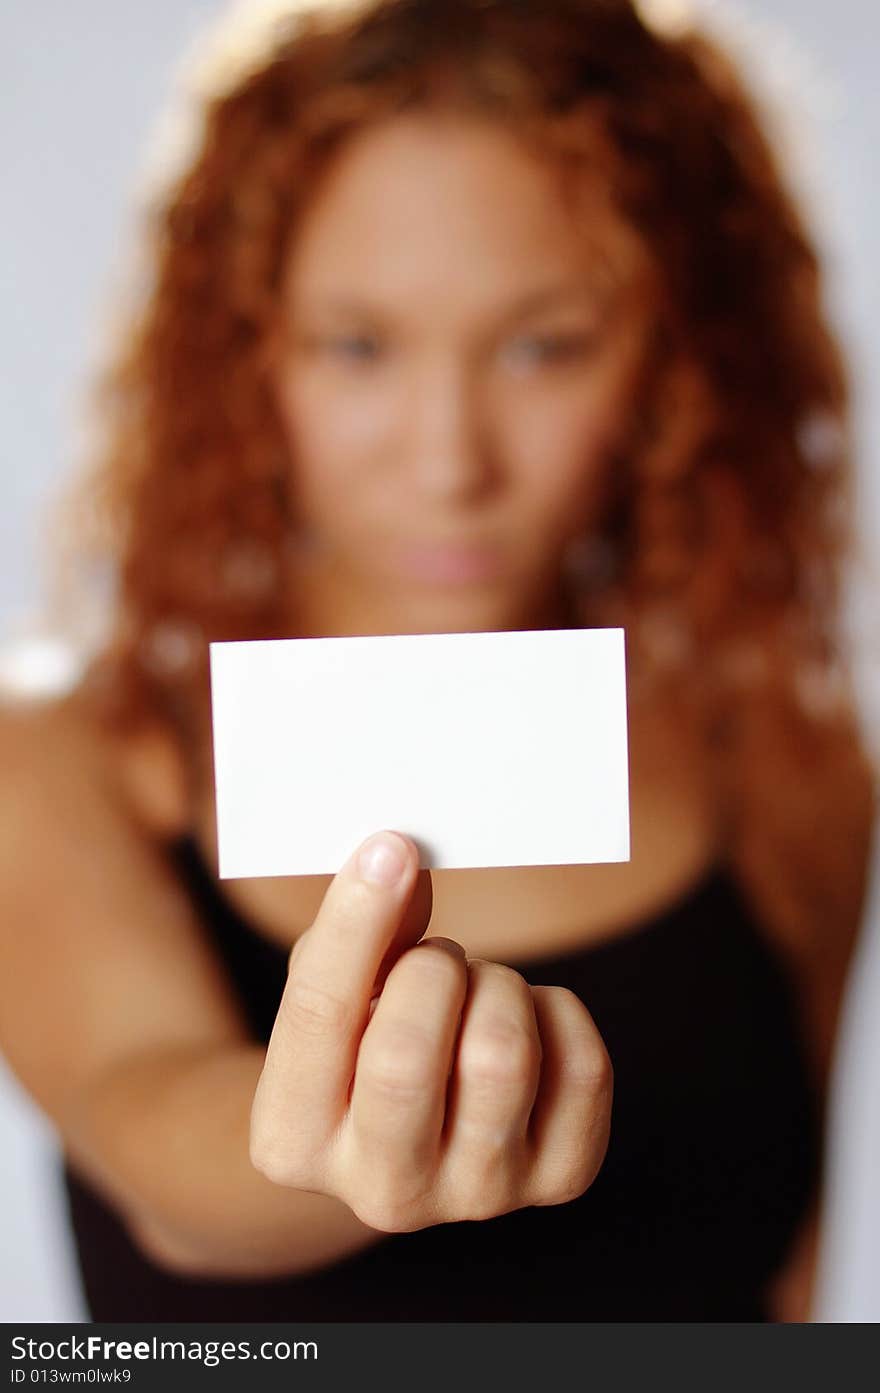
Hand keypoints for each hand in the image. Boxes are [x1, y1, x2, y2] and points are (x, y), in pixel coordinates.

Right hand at [250, 830, 611, 1232]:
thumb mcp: (332, 991)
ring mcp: (476, 1196)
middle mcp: (381, 1194)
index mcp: (290, 1141)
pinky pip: (581, 1065)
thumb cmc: (361, 1042)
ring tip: (478, 992)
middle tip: (437, 956)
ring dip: (496, 986)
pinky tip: (523, 1024)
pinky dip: (556, 1013)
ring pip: (500, 1056)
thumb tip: (398, 858)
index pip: (317, 1017)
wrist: (414, 1137)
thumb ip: (356, 932)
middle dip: (430, 969)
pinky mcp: (557, 1179)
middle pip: (406, 1055)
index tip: (390, 848)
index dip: (355, 921)